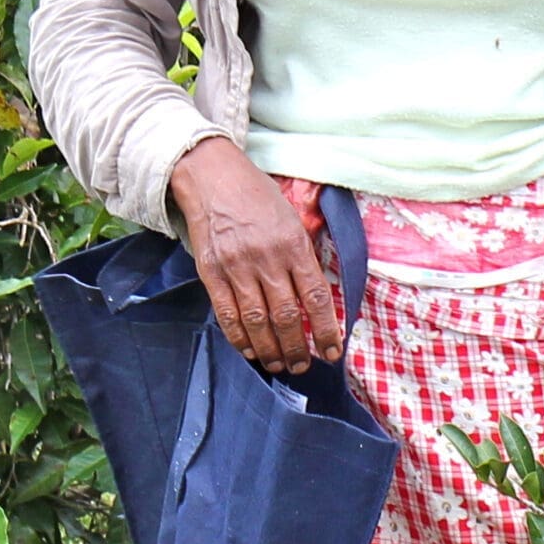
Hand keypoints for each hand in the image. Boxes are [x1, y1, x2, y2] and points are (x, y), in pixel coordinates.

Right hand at [168, 138, 342, 373]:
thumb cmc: (259, 197)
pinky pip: (227, 314)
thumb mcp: (292, 218)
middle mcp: (267, 258)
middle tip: (303, 366)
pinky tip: (250, 351)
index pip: (315, 297)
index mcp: (293, 244)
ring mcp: (237, 267)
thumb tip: (317, 297)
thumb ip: (303, 255)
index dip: (325, 330)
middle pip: (286, 316)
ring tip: (280, 365)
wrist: (214, 178)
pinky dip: (239, 338)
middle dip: (297, 348)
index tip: (332, 352)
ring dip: (270, 350)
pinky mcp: (211, 273)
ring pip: (257, 322)